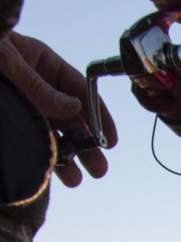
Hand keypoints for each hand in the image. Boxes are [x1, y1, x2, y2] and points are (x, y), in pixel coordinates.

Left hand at [0, 32, 116, 186]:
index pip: (79, 88)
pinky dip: (41, 155)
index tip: (109, 140)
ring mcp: (20, 101)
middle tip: (99, 169)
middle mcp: (33, 83)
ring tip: (77, 179)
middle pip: (69, 116)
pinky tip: (50, 171)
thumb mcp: (11, 66)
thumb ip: (43, 89)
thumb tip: (75, 110)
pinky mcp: (8, 118)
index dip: (98, 115)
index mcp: (40, 62)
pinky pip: (28, 138)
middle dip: (86, 144)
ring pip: (50, 132)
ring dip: (67, 157)